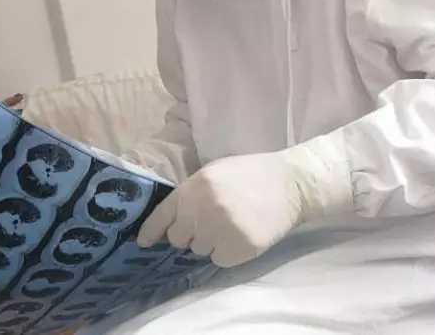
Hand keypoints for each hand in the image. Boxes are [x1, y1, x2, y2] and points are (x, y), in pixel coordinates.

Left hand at [137, 150, 306, 267]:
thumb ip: (191, 195)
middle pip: (179, 238)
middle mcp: (201, 210)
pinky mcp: (239, 247)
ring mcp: (220, 230)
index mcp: (193, 188)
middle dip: (191, 233)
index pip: (162, 216)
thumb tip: (170, 223)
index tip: (144, 243)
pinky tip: (242, 235)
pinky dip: (229, 252)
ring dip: (211, 243)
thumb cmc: (250, 175)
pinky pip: (220, 260)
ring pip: (200, 251)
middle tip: (212, 222)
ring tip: (232, 224)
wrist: (291, 183)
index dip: (151, 232)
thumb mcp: (213, 174)